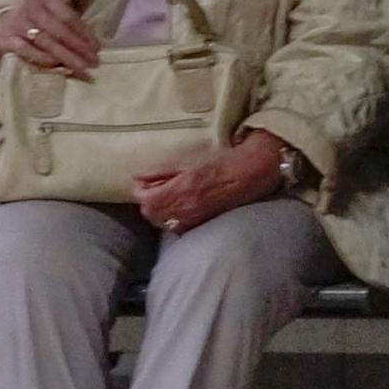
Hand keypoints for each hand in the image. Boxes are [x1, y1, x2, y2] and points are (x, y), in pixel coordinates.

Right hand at [0, 0, 101, 84]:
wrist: (2, 27)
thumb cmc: (36, 17)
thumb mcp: (53, 7)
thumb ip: (73, 5)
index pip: (68, 16)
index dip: (85, 33)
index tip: (97, 47)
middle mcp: (30, 6)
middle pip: (59, 30)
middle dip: (79, 47)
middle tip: (93, 61)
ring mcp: (17, 23)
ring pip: (46, 42)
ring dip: (66, 56)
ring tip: (82, 66)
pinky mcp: (8, 39)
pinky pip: (29, 52)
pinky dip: (45, 59)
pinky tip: (59, 66)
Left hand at [129, 132, 283, 236]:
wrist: (250, 175)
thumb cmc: (220, 164)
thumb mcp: (186, 161)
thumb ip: (160, 171)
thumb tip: (138, 177)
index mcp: (177, 191)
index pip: (143, 198)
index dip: (142, 188)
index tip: (148, 180)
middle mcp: (182, 210)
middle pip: (149, 212)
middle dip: (150, 200)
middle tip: (158, 188)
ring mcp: (191, 221)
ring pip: (161, 222)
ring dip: (160, 211)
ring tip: (171, 198)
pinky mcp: (200, 226)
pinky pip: (176, 227)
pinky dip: (173, 219)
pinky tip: (183, 207)